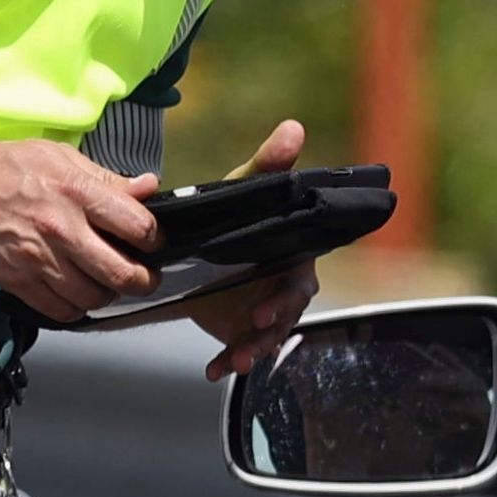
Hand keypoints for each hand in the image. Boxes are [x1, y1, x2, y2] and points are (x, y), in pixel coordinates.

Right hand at [0, 136, 160, 322]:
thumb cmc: (3, 167)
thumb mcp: (59, 157)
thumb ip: (106, 178)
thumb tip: (147, 187)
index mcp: (77, 193)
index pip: (139, 227)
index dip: (155, 239)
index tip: (152, 242)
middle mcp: (62, 230)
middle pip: (124, 274)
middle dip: (144, 280)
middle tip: (143, 276)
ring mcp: (39, 260)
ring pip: (95, 298)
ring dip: (107, 294)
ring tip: (103, 280)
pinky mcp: (18, 281)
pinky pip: (63, 311)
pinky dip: (75, 307)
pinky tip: (73, 290)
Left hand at [183, 123, 324, 378]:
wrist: (198, 243)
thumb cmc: (235, 212)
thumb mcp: (245, 188)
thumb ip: (269, 165)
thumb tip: (294, 128)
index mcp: (293, 260)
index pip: (299, 284)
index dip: (286, 298)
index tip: (267, 309)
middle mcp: (283, 290)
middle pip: (285, 318)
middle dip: (270, 331)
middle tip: (251, 338)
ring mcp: (263, 313)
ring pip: (265, 339)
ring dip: (251, 351)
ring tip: (233, 361)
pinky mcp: (242, 329)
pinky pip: (240, 350)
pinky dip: (229, 360)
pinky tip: (214, 369)